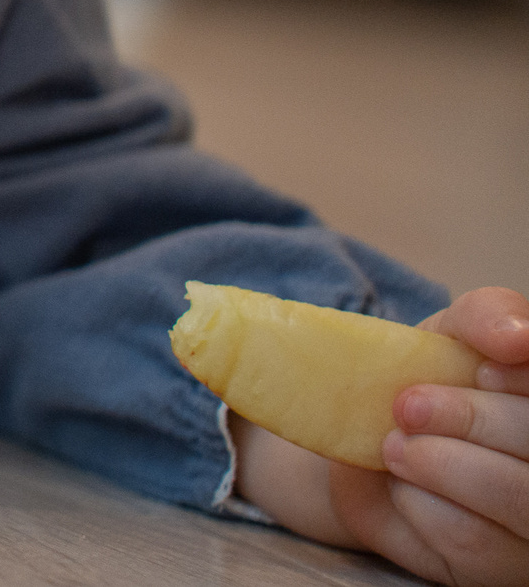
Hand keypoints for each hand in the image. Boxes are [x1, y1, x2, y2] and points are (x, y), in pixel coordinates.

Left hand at [237, 288, 528, 584]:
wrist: (364, 441)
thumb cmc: (426, 379)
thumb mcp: (452, 332)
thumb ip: (488, 317)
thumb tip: (518, 337)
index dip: (520, 381)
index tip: (478, 370)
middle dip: (471, 420)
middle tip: (408, 406)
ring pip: (516, 500)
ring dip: (440, 465)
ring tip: (394, 446)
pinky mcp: (503, 569)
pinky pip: (472, 539)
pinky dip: (422, 504)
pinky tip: (406, 487)